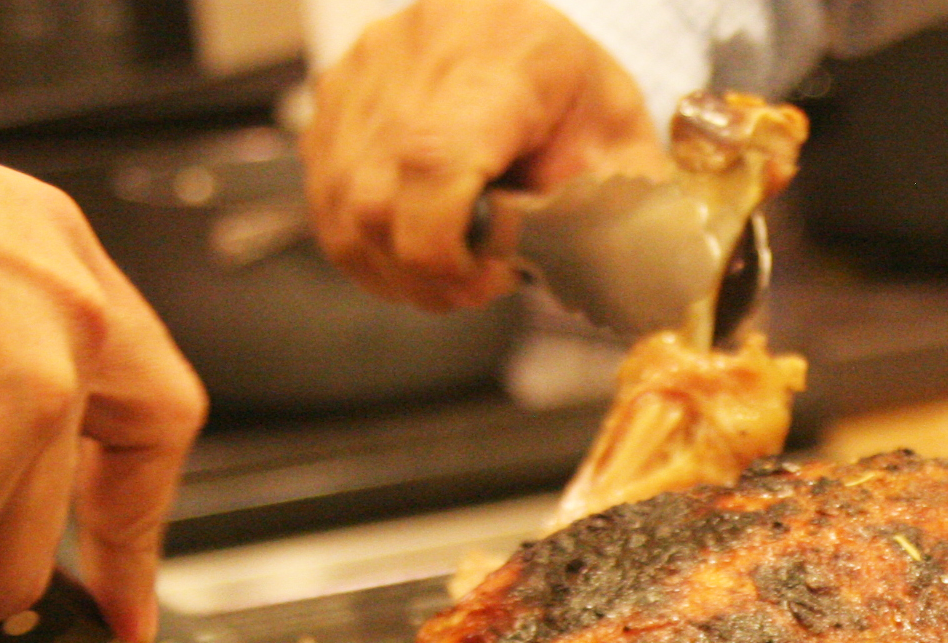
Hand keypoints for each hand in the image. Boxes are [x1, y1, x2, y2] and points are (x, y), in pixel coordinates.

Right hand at [300, 0, 668, 311]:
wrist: (532, 45)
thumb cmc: (577, 100)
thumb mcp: (622, 149)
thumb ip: (617, 219)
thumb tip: (611, 292)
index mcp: (506, 53)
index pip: (433, 158)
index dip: (446, 247)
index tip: (491, 277)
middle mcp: (419, 49)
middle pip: (378, 197)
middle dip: (427, 273)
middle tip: (480, 285)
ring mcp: (364, 72)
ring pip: (342, 207)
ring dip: (393, 269)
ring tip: (450, 272)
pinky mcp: (332, 99)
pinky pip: (325, 199)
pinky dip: (366, 248)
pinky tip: (414, 253)